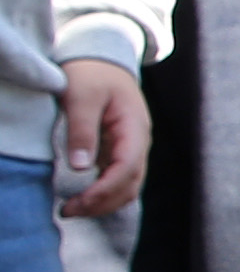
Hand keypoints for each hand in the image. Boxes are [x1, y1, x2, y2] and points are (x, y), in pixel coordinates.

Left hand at [54, 61, 146, 218]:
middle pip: (131, 184)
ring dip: (103, 202)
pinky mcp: (120, 150)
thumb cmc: (91, 73)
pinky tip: (82, 198)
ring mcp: (132, 147)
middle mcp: (139, 142)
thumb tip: (81, 168)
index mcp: (134, 128)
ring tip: (72, 209)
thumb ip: (82, 130)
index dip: (105, 189)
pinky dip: (103, 193)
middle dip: (102, 203)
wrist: (102, 60)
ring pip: (127, 186)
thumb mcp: (81, 96)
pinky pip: (119, 180)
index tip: (79, 202)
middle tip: (67, 211)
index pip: (127, 168)